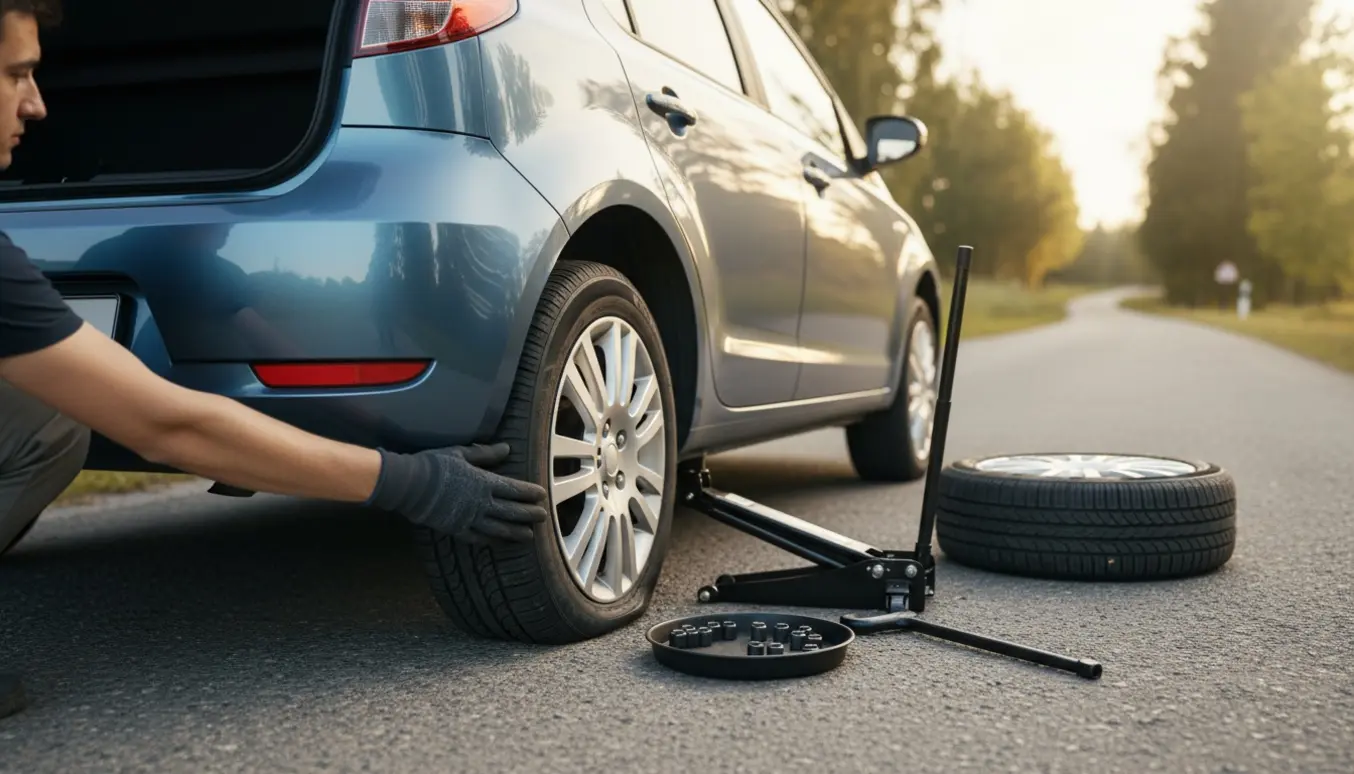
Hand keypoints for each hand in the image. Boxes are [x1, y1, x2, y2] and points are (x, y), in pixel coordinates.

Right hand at [367, 442, 548, 542]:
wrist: (409, 484)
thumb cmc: (434, 464)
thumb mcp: (461, 453)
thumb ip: (485, 454)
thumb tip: (507, 448)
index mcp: (483, 482)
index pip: (513, 489)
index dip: (530, 493)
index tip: (542, 495)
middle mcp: (480, 502)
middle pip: (511, 511)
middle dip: (529, 514)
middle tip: (543, 517)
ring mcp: (469, 518)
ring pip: (499, 529)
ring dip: (516, 532)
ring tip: (529, 535)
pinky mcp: (456, 529)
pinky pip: (479, 538)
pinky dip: (493, 542)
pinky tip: (502, 543)